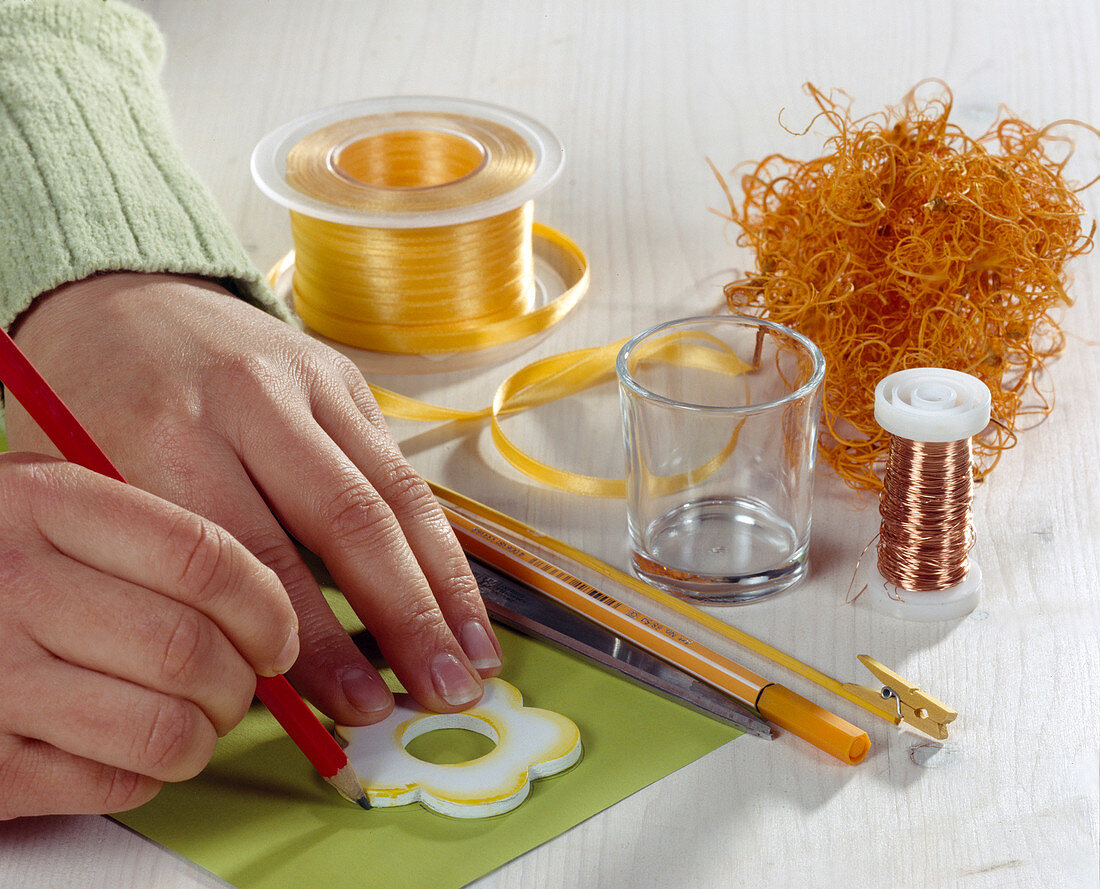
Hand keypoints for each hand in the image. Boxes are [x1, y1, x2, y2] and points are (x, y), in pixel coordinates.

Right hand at [0, 453, 298, 818]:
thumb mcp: (40, 505)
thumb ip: (137, 527)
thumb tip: (262, 600)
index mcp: (42, 503)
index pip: (202, 558)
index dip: (266, 608)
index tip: (278, 635)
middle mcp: (13, 585)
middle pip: (191, 650)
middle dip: (241, 684)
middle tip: (238, 686)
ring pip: (164, 729)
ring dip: (202, 737)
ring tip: (193, 723)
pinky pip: (112, 783)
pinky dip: (145, 775)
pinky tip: (129, 749)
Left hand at [6, 273, 501, 725]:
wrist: (124, 303)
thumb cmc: (96, 412)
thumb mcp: (100, 491)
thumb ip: (179, 573)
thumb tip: (272, 677)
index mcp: (167, 434)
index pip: (257, 557)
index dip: (314, 642)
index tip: (352, 707)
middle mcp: (252, 400)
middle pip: (347, 521)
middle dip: (405, 617)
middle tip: (441, 694)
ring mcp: (310, 382)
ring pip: (394, 493)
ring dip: (444, 585)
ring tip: (475, 659)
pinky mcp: (348, 379)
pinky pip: (403, 469)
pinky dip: (439, 543)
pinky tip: (461, 599)